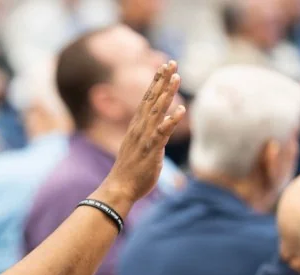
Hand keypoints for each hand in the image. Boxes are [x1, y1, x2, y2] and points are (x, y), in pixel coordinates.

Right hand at [104, 61, 185, 201]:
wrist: (119, 188)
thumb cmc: (130, 171)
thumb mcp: (136, 147)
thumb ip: (145, 135)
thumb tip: (154, 130)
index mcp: (136, 126)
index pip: (147, 99)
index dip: (156, 81)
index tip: (164, 66)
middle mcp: (139, 128)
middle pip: (151, 99)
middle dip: (162, 80)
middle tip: (171, 62)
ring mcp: (144, 138)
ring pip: (157, 111)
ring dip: (167, 93)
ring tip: (177, 77)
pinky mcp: (151, 150)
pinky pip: (162, 133)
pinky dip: (171, 120)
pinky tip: (180, 110)